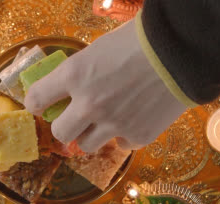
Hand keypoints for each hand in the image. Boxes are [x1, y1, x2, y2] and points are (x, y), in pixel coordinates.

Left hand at [24, 18, 186, 151]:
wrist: (183, 51)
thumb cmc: (140, 41)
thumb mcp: (98, 49)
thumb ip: (81, 72)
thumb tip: (71, 86)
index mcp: (74, 75)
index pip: (36, 99)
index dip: (36, 103)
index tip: (42, 105)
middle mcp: (88, 105)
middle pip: (59, 133)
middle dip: (64, 126)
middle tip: (74, 120)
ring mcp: (113, 124)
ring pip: (86, 146)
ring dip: (92, 134)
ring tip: (107, 120)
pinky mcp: (137, 136)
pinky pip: (121, 145)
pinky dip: (124, 135)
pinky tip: (135, 118)